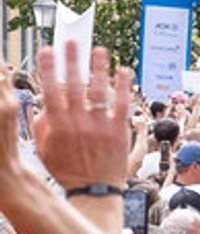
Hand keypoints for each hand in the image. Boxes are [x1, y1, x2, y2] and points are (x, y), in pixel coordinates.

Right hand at [32, 44, 133, 191]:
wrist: (94, 190)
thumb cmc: (66, 169)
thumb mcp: (44, 148)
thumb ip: (42, 123)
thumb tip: (42, 101)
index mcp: (57, 124)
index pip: (50, 89)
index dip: (48, 68)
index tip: (46, 50)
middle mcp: (79, 122)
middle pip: (74, 84)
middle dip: (71, 61)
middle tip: (70, 42)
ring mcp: (100, 125)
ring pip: (99, 90)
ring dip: (99, 67)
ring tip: (98, 49)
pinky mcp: (119, 131)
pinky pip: (122, 104)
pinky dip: (123, 86)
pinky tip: (123, 71)